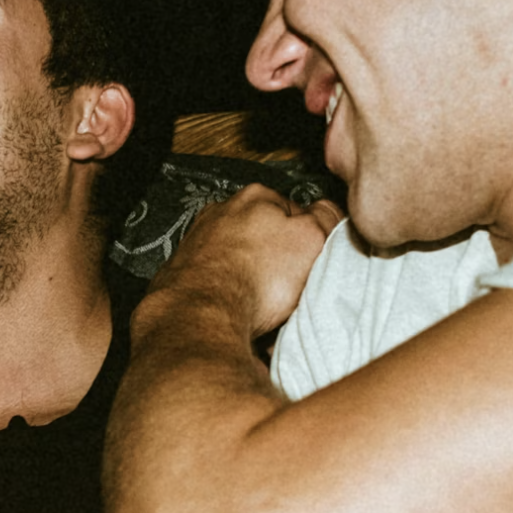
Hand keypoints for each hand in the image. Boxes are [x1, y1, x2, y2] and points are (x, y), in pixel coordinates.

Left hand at [153, 184, 342, 338]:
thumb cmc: (257, 278)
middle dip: (278, 262)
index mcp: (256, 197)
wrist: (202, 315)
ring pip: (241, 264)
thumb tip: (328, 211)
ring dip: (255, 284)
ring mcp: (198, 242)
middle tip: (292, 289)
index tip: (313, 261)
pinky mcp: (183, 273)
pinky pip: (219, 286)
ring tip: (267, 309)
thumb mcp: (311, 240)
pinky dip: (231, 299)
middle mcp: (221, 213)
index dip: (309, 239)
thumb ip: (325, 219)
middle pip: (264, 237)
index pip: (293, 211)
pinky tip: (241, 315)